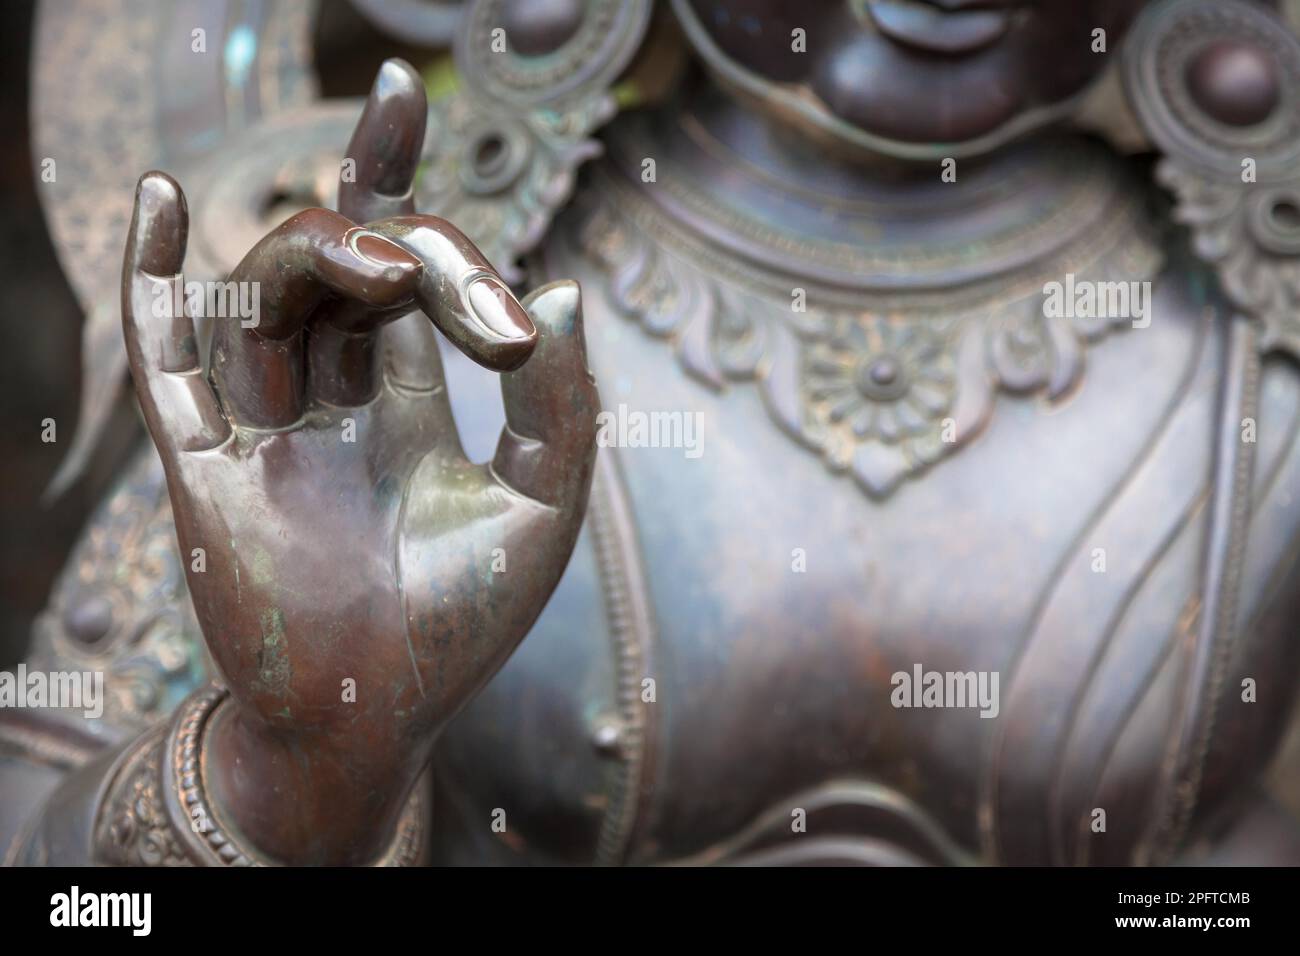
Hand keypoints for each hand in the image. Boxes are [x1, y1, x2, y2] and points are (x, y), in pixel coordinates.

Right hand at [120, 60, 598, 863]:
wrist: (379, 722)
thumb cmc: (462, 626)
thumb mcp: (542, 507)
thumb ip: (563, 405)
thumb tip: (567, 294)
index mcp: (401, 404)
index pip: (396, 273)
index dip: (402, 190)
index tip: (399, 89)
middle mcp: (327, 403)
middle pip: (337, 272)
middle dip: (388, 237)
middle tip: (437, 271)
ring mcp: (261, 430)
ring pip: (265, 299)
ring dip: (315, 257)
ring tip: (384, 262)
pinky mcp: (202, 467)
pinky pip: (163, 359)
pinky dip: (152, 281)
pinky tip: (152, 199)